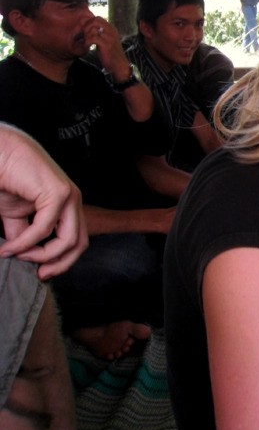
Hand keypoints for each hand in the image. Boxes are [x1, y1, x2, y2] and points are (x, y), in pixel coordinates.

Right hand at [0, 125, 87, 278]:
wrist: (1, 154)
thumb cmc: (7, 180)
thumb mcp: (15, 216)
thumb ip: (23, 234)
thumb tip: (23, 256)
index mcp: (66, 207)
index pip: (75, 241)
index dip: (61, 262)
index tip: (39, 274)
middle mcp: (73, 202)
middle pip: (79, 244)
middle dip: (60, 265)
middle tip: (38, 275)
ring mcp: (69, 197)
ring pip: (68, 240)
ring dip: (40, 255)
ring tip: (15, 254)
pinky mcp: (58, 193)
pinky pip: (44, 228)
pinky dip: (25, 243)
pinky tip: (8, 246)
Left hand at [85, 17, 130, 80]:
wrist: (119, 65)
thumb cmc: (111, 53)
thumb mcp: (107, 40)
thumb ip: (100, 33)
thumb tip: (89, 27)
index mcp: (112, 28)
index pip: (97, 18)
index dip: (88, 23)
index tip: (84, 31)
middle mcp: (111, 31)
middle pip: (94, 20)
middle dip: (86, 27)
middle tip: (83, 36)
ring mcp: (109, 37)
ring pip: (92, 29)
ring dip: (86, 35)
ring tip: (85, 42)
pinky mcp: (106, 45)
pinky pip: (92, 38)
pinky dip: (87, 42)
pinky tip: (87, 47)